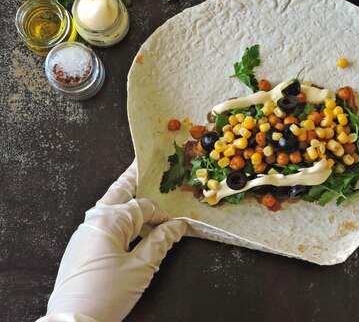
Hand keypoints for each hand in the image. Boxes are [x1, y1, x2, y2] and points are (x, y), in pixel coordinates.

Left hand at [40, 160, 186, 321]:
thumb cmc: (106, 295)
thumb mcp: (141, 268)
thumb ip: (160, 242)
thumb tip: (177, 225)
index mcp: (109, 221)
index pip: (144, 206)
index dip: (162, 213)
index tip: (176, 222)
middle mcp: (94, 221)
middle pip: (119, 191)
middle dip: (133, 178)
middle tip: (145, 163)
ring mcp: (84, 233)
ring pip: (109, 205)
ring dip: (125, 197)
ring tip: (138, 187)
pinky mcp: (81, 247)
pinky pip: (103, 222)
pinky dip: (118, 216)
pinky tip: (128, 223)